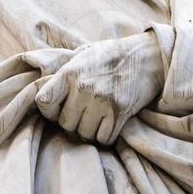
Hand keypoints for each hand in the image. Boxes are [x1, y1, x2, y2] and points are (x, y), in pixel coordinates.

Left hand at [34, 31, 164, 144]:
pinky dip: (106, 137)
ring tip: (98, 121)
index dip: (49, 112)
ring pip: (85, 134)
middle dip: (73, 125)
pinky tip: (110, 125)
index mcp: (70, 72)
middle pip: (66, 124)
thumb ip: (65, 73)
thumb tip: (43, 89)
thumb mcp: (84, 55)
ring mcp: (103, 100)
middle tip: (84, 117)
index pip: (43, 102)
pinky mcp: (120, 111)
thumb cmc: (113, 55)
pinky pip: (105, 138)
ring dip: (90, 132)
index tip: (59, 111)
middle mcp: (84, 87)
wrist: (149, 56)